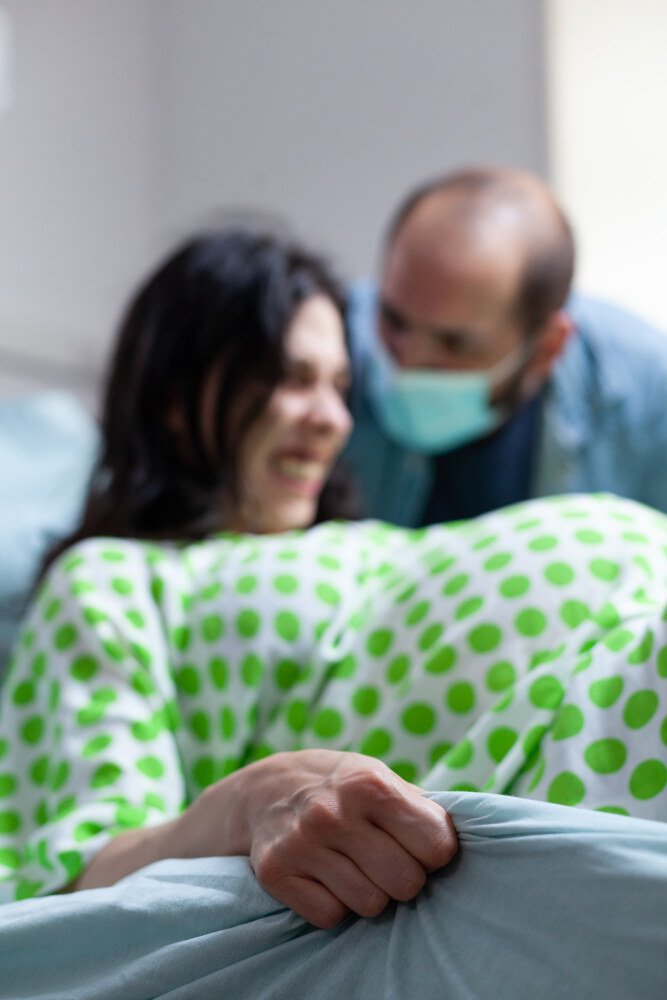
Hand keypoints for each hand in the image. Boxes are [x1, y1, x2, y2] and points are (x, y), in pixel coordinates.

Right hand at [201, 749, 457, 928]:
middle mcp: (334, 812)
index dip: (434, 852)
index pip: (437, 847)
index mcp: (370, 784)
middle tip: (385, 859)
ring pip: (369, 905)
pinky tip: (324, 875)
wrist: (266, 789)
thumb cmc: (343, 788)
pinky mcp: (277, 872)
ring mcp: (302, 842)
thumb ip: (421, 808)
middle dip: (403, 877)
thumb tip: (478, 837)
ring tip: (353, 864)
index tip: (419, 845)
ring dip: (368, 892)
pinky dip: (333, 903)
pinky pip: (330, 916)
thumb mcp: (381, 778)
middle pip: (405, 883)